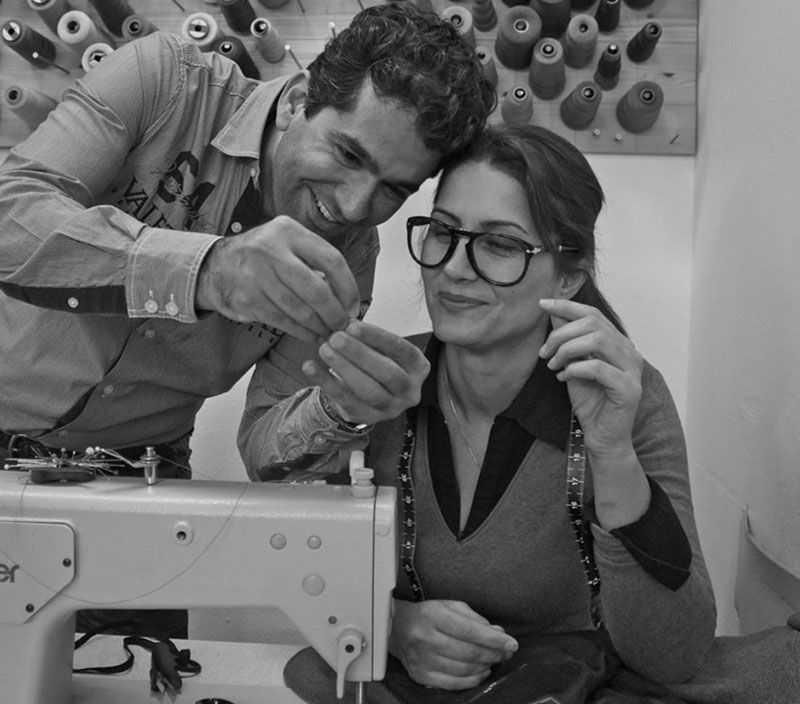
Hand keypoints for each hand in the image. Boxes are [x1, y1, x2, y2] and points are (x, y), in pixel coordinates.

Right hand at [195, 216, 359, 341]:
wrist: (214, 266)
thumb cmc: (262, 257)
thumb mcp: (286, 243)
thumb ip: (314, 260)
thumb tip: (348, 297)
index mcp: (288, 231)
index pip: (332, 260)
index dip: (348, 287)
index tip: (354, 306)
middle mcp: (271, 250)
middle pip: (317, 289)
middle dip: (335, 313)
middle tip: (344, 326)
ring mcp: (256, 275)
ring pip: (300, 309)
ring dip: (320, 326)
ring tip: (330, 333)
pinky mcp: (247, 299)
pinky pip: (283, 321)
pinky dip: (302, 332)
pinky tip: (312, 335)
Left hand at [301, 321, 430, 425]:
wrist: (372, 394)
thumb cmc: (378, 361)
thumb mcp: (380, 348)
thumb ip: (368, 337)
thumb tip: (346, 324)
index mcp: (418, 367)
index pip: (400, 349)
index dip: (376, 337)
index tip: (352, 326)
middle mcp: (410, 390)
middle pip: (386, 372)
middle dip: (359, 354)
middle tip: (335, 337)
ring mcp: (391, 408)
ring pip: (367, 390)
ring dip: (343, 368)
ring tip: (324, 349)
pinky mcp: (369, 418)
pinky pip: (346, 401)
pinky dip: (326, 382)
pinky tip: (310, 366)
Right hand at [389, 599, 517, 690]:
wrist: (396, 629)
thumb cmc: (427, 615)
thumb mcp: (450, 606)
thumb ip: (475, 619)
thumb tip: (499, 633)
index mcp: (434, 616)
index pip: (470, 630)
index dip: (494, 639)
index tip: (511, 643)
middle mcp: (426, 638)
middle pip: (469, 652)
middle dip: (493, 654)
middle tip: (506, 653)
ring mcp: (423, 659)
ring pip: (463, 669)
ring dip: (485, 666)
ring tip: (493, 660)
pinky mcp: (421, 675)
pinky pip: (453, 683)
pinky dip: (472, 680)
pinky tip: (481, 671)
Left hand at [538, 298, 642, 458]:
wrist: (601, 436)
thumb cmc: (589, 402)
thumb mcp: (572, 365)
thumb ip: (567, 341)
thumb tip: (554, 313)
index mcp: (617, 343)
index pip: (593, 315)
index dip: (567, 306)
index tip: (542, 304)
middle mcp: (629, 352)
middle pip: (593, 324)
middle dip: (561, 334)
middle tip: (544, 352)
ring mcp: (632, 370)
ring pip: (597, 341)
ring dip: (567, 350)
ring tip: (553, 365)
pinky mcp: (629, 389)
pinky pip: (598, 368)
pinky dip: (575, 369)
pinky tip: (563, 378)